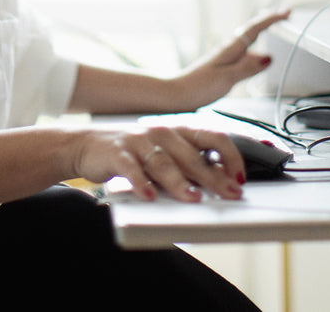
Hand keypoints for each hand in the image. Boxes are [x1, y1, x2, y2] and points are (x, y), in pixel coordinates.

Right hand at [71, 124, 246, 202]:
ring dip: (179, 182)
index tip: (241, 177)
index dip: (230, 156)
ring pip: (164, 162)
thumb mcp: (166, 155)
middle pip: (192, 155)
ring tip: (193, 198)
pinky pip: (131, 168)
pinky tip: (148, 197)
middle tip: (229, 193)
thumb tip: (224, 182)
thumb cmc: (134, 152)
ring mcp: (139, 141)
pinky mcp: (117, 152)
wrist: (88, 144)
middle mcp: (162, 132)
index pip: (213, 137)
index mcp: (179, 131)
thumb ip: (190, 164)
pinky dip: (140, 182)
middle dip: (213, 176)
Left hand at [165, 9, 290, 111]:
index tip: (286, 12)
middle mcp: (227, 50)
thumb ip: (248, 68)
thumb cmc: (196, 88)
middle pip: (250, 31)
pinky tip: (251, 54)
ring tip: (271, 28)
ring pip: (246, 40)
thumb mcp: (227, 79)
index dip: (271, 20)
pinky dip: (251, 47)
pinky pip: (241, 52)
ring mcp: (223, 57)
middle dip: (267, 21)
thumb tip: (268, 57)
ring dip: (260, 32)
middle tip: (282, 14)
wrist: (174, 95)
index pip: (255, 29)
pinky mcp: (219, 66)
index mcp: (230, 50)